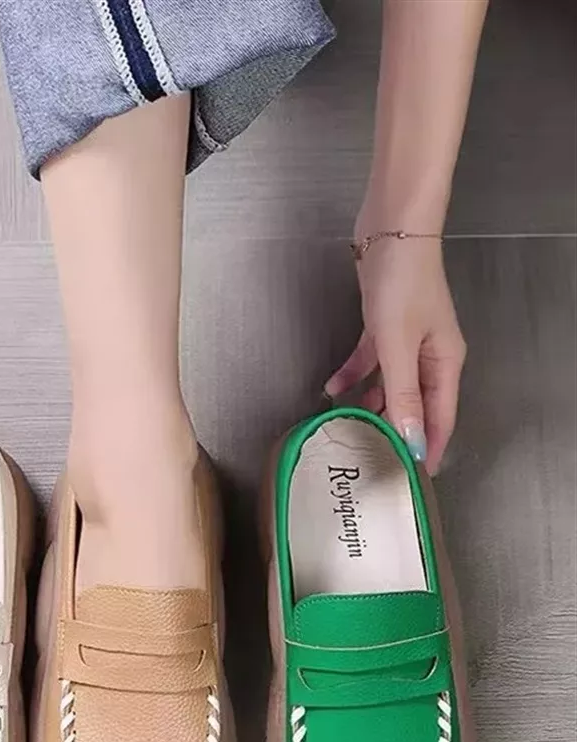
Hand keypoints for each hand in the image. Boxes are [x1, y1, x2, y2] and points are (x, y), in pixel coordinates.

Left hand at [325, 236, 465, 474]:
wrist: (392, 229)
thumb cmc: (403, 282)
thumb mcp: (398, 344)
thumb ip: (401, 393)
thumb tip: (410, 439)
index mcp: (445, 362)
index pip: (440, 417)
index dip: (428, 447)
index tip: (414, 477)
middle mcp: (429, 355)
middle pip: (414, 404)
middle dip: (395, 430)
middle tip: (372, 458)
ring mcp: (406, 340)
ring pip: (389, 385)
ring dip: (370, 405)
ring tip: (347, 429)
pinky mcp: (383, 326)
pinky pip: (369, 361)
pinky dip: (353, 374)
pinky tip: (331, 390)